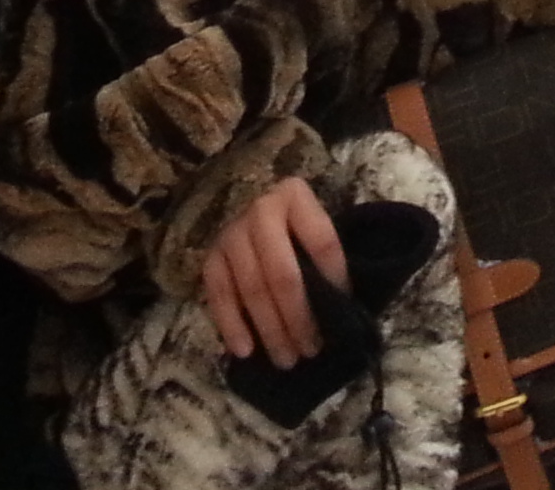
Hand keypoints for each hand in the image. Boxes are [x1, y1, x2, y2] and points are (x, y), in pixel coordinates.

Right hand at [201, 176, 348, 370]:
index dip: (334, 280)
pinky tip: (246, 351)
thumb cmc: (297, 233)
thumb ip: (325, 261)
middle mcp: (261, 209)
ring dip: (270, 329)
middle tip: (311, 349)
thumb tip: (344, 309)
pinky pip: (219, 294)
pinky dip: (232, 325)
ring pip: (252, 287)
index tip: (343, 311)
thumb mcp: (316, 232)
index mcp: (295, 196)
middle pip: (282, 272)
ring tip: (287, 358)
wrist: (256, 216)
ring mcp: (231, 233)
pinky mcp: (210, 256)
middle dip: (298, 317)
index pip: (322, 242)